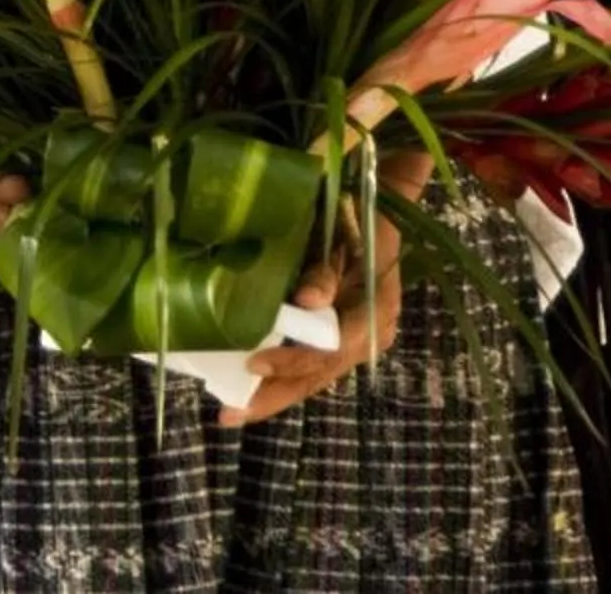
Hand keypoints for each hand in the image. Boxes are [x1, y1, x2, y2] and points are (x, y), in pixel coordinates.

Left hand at [222, 151, 427, 425]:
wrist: (379, 197)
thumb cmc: (356, 212)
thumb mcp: (343, 234)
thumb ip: (328, 271)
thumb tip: (307, 300)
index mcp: (376, 311)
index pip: (332, 350)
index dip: (294, 361)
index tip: (255, 365)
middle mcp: (368, 333)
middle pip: (319, 374)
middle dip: (275, 395)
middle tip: (231, 413)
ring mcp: (354, 338)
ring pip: (312, 376)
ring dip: (273, 395)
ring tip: (231, 413)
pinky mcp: (337, 334)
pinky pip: (308, 363)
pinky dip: (279, 377)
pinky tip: (245, 389)